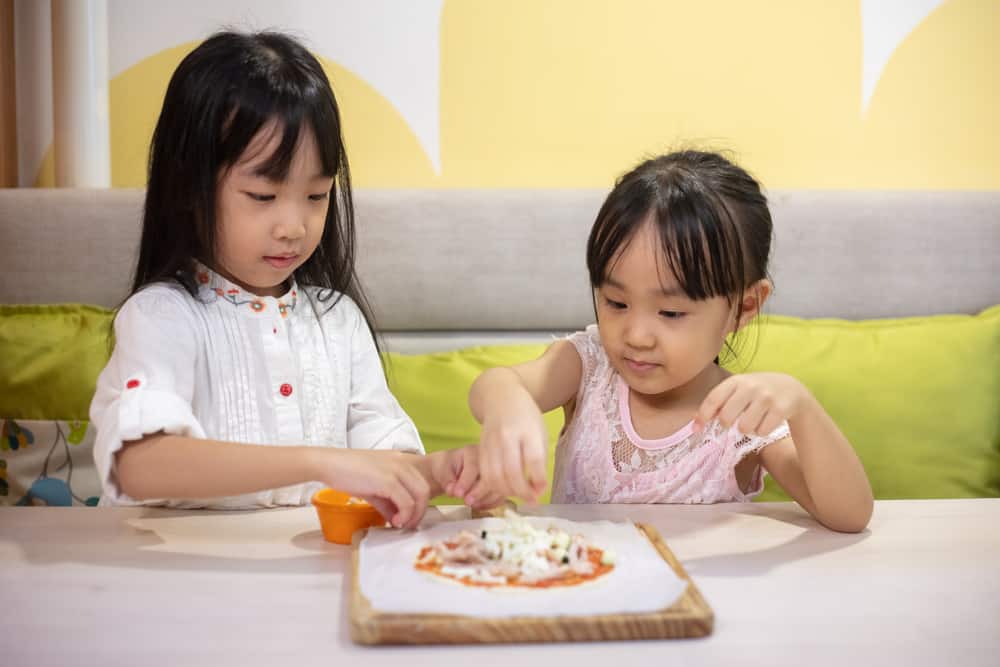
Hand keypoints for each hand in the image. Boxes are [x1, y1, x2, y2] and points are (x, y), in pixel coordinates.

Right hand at [319, 449, 430, 529]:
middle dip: (420, 511)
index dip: (419, 504)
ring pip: (420, 495)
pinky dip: (404, 515)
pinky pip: (406, 501)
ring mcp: (396, 469)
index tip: (409, 518)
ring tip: (401, 524)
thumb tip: (396, 519)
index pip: (421, 482)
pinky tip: (394, 522)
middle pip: (425, 489)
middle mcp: (402, 462)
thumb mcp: (372, 488)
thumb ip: (387, 502)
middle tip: (407, 525)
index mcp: (400, 461)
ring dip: (414, 515)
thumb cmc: (346, 473)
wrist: (328, 464)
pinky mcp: (388, 479)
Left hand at [426, 446, 507, 510]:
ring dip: (485, 499)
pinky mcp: (499, 483)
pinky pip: (500, 495)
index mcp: (472, 452)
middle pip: (490, 476)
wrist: (451, 470)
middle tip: (467, 502)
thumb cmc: (447, 467)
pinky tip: (478, 506)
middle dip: (478, 492)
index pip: (474, 466)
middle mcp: (487, 459)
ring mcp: (496, 471)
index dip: (466, 481)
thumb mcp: (442, 470)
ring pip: (498, 487)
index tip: (458, 494)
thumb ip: (447, 480)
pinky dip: (490, 503)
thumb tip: (453, 490)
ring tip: (471, 504)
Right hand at [478, 399, 548, 502]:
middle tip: (531, 499)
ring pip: (495, 476)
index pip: (533, 459)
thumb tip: (538, 490)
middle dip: (522, 492)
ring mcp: (491, 442)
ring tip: (519, 494)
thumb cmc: (526, 417)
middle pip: (511, 471)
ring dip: (507, 492)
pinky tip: (505, 488)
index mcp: (528, 430)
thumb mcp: (540, 433)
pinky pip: (485, 474)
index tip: (542, 491)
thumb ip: (540, 461)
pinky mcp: (480, 449)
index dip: (538, 480)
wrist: (501, 398)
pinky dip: (494, 486)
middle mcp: (507, 436)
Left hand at [693, 372, 808, 436]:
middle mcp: (750, 387)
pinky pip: (761, 431)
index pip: (714, 399)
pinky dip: (761, 431)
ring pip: (744, 428)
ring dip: (747, 428)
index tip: (697, 428)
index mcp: (736, 380)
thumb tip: (695, 421)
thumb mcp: (738, 389)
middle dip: (727, 424)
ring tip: (753, 419)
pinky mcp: (780, 409)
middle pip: (727, 418)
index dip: (703, 415)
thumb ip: (718, 401)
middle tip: (734, 420)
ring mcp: (766, 397)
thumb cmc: (756, 391)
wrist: (791, 388)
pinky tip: (766, 420)